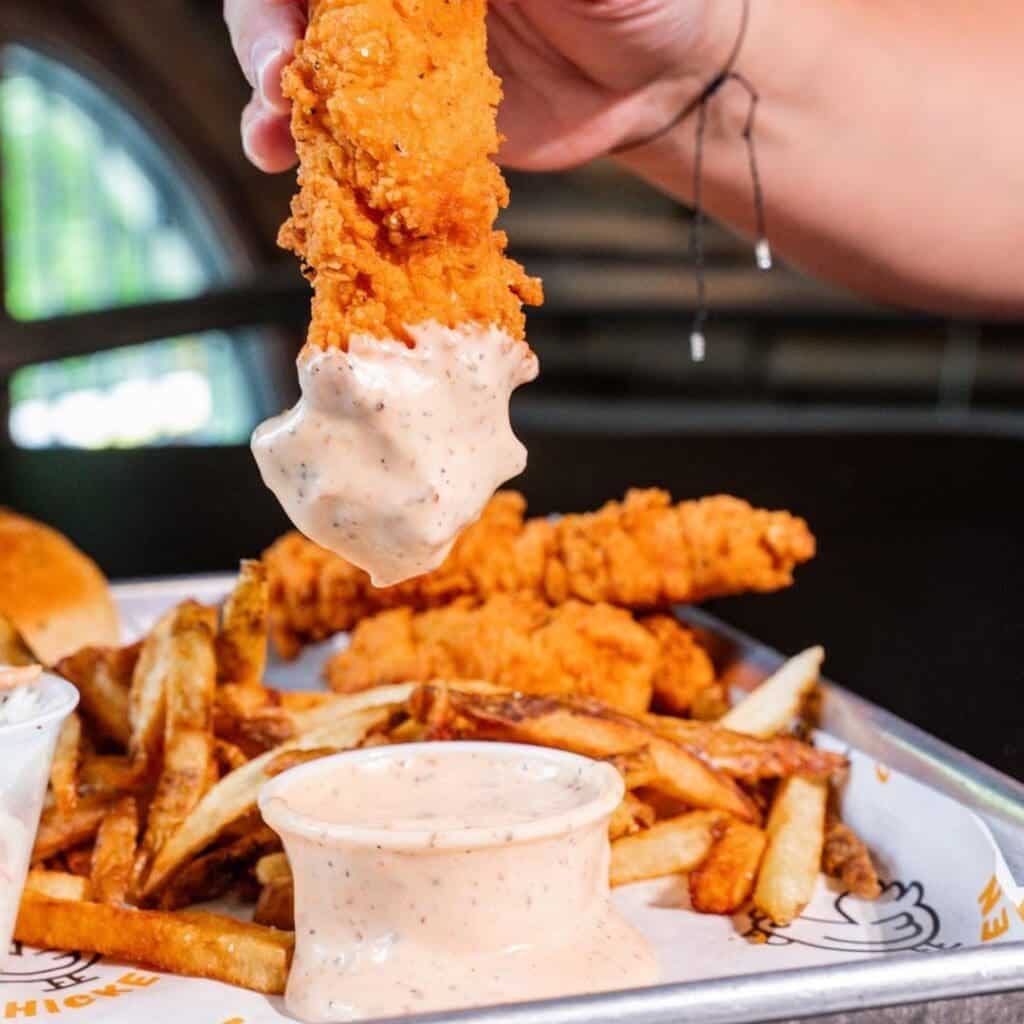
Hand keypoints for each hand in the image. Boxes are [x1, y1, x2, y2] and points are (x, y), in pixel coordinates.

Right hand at [224, 0, 721, 172]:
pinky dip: (319, 153)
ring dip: (274, 98)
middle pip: (296, 0)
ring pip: (307, 63)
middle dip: (265, 29)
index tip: (297, 9)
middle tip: (275, 72)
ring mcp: (398, 52)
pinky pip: (351, 134)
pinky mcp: (414, 121)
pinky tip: (295, 164)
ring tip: (272, 137)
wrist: (662, 77)